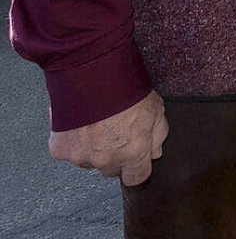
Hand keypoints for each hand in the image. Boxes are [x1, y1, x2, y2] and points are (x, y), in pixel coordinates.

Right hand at [48, 90, 167, 185]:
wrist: (93, 74)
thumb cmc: (126, 88)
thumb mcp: (156, 108)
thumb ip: (158, 135)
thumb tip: (155, 153)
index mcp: (133, 152)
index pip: (136, 178)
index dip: (136, 168)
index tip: (135, 161)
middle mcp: (106, 160)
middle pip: (111, 169)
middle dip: (114, 156)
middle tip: (115, 132)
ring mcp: (81, 157)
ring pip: (88, 161)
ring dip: (92, 149)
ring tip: (97, 123)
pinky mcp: (61, 150)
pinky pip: (68, 151)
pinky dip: (72, 139)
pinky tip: (79, 122)